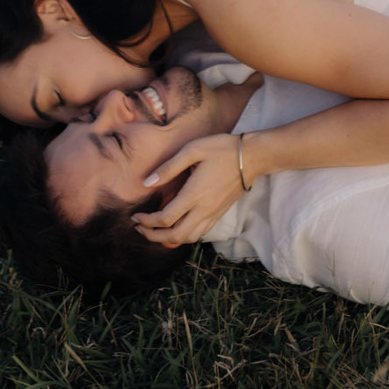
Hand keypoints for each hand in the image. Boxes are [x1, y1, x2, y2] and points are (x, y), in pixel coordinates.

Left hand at [131, 133, 246, 246]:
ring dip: (169, 239)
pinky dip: (184, 236)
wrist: (252, 157)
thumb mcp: (193, 150)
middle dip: (154, 236)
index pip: (165, 219)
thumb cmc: (222, 149)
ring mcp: (213, 214)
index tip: (136, 216)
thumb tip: (147, 182)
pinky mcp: (219, 214)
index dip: (147, 221)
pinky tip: (176, 227)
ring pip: (188, 238)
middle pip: (175, 235)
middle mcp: (204, 209)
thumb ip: (169, 167)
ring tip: (155, 231)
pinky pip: (199, 233)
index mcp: (194, 194)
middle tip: (140, 229)